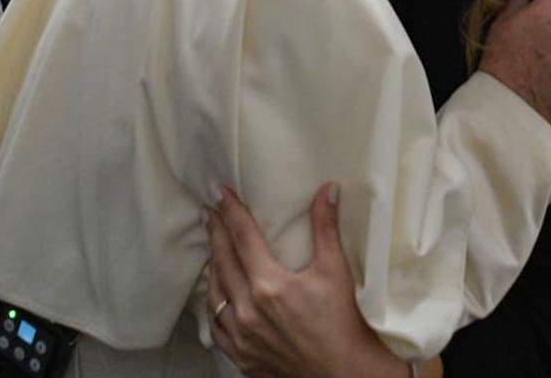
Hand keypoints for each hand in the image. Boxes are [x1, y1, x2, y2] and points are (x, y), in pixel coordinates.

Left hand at [205, 184, 415, 377]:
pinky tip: (215, 293)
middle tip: (209, 212)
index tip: (219, 193)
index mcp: (269, 284)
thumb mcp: (335, 269)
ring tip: (212, 246)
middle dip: (215, 232)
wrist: (340, 370)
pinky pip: (215, 325)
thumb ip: (326, 227)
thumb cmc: (340, 320)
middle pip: (223, 260)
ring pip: (214, 292)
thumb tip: (327, 190)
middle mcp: (247, 309)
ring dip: (212, 265)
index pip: (242, 237)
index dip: (230, 212)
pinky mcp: (240, 354)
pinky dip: (213, 304)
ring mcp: (241, 335)